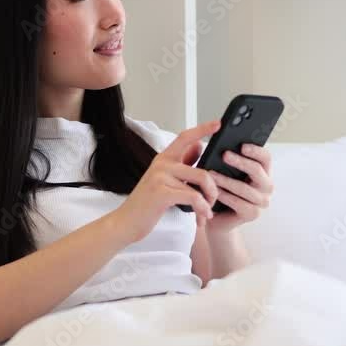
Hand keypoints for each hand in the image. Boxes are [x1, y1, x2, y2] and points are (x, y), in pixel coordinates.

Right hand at [113, 120, 221, 243]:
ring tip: (207, 212)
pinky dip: (202, 209)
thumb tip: (199, 144)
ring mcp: (160, 177)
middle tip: (214, 202)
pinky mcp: (161, 193)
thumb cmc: (147, 202)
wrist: (126, 222)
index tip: (218, 124)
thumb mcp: (164, 179)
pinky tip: (202, 217)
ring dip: (209, 201)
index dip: (202, 129)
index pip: (185, 137)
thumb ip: (183, 162)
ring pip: (200, 183)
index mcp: (163, 158)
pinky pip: (193, 197)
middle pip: (202, 170)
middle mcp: (162, 164)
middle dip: (214, 190)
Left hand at [199, 143, 273, 233]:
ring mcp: (262, 202)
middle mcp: (266, 186)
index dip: (255, 150)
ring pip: (244, 187)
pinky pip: (238, 202)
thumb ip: (226, 158)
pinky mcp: (253, 214)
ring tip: (211, 174)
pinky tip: (214, 191)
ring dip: (226, 180)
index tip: (242, 145)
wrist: (214, 216)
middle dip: (240, 161)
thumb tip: (219, 143)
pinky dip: (224, 196)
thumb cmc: (220, 188)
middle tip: (224, 155)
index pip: (265, 158)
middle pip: (257, 170)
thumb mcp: (224, 171)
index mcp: (263, 172)